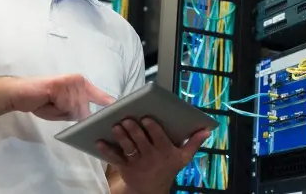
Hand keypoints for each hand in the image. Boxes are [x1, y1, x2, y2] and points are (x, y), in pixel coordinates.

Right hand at [6, 74, 114, 120]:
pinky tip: (49, 100)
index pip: (101, 96)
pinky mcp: (62, 84)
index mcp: (83, 85)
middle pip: (87, 106)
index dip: (110, 104)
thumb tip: (91, 119)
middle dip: (73, 112)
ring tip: (50, 102)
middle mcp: (80, 80)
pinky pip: (66, 103)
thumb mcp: (65, 110)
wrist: (21, 94)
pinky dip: (58, 106)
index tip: (121, 111)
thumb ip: (79, 112)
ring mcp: (72, 81)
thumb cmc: (43, 102)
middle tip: (56, 106)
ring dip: (63, 110)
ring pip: (76, 106)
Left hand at [96, 118, 211, 192]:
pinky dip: (106, 150)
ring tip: (115, 126)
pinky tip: (99, 142)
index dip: (152, 128)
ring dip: (121, 137)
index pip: (158, 138)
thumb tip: (207, 130)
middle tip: (127, 119)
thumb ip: (194, 142)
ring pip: (128, 148)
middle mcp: (151, 156)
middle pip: (141, 141)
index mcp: (165, 151)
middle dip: (133, 130)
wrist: (152, 189)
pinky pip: (114, 158)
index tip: (147, 118)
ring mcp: (137, 162)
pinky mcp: (125, 167)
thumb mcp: (184, 157)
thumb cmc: (168, 168)